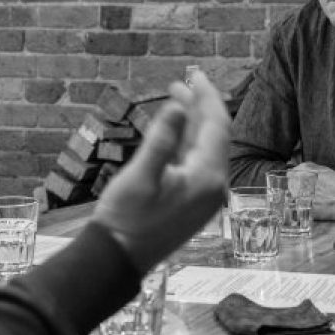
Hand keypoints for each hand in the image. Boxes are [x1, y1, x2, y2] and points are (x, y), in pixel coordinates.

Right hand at [92, 71, 229, 269]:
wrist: (117, 261)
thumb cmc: (126, 219)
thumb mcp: (142, 175)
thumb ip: (163, 138)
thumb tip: (180, 104)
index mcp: (208, 177)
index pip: (217, 125)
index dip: (207, 96)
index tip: (195, 73)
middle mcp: (214, 187)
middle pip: (214, 136)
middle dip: (200, 106)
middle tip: (181, 81)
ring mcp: (205, 198)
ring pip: (205, 150)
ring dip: (192, 124)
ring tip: (176, 99)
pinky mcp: (194, 205)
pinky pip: (196, 166)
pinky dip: (186, 145)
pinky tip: (172, 132)